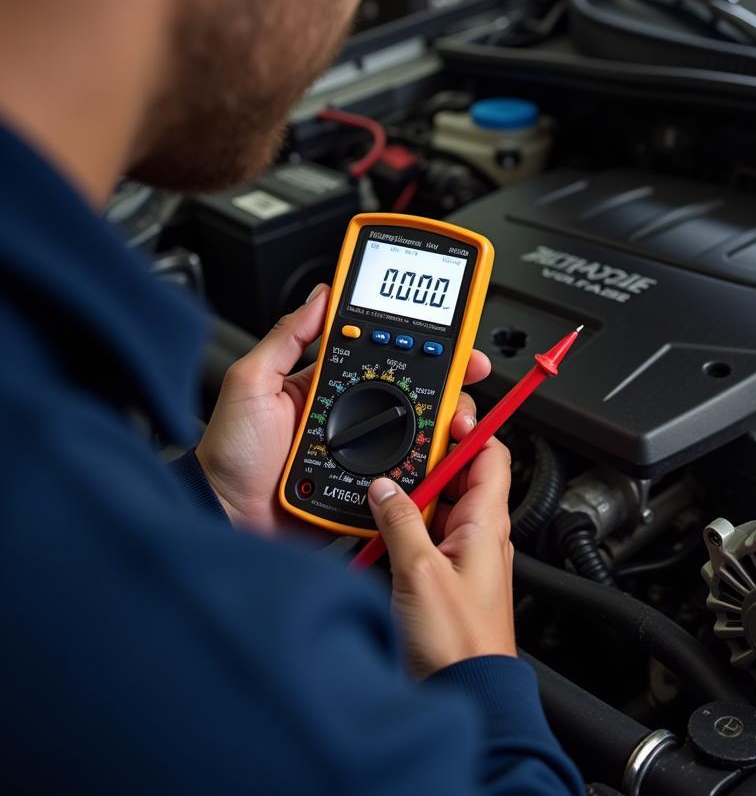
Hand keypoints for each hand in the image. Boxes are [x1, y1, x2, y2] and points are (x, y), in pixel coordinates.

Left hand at [196, 283, 495, 537]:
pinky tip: (447, 452)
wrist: (229, 517)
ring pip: (420, 429)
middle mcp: (353, 414)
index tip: (448, 332)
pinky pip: (409, 470)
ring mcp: (365, 450)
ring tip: (458, 417)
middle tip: (470, 372)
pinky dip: (434, 461)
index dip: (417, 340)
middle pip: (414, 389)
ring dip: (448, 419)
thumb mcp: (251, 381)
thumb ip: (287, 336)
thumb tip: (322, 294)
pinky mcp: (371, 484)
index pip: (382, 352)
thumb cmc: (231, 455)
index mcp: (329, 384)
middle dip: (450, 378)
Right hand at [367, 392, 515, 677]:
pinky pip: (422, 539)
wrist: (464, 695)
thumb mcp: (419, 571)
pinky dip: (401, 530)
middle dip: (426, 463)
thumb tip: (384, 486)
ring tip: (381, 492)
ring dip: (409, 498)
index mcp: (487, 522)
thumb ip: (399, 520)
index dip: (468, 428)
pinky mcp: (441, 579)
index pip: (489, 455)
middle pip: (456, 477)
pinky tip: (377, 533)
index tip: (443, 413)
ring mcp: (460, 557)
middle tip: (398, 452)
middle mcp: (478, 535)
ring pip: (435, 508)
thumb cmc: (459, 644)